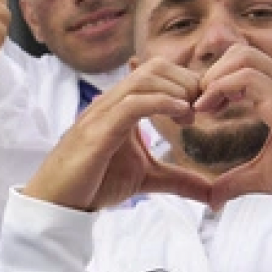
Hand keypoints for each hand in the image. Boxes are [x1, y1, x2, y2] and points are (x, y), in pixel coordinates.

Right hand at [23, 60, 211, 210]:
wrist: (57, 204)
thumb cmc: (93, 185)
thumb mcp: (147, 179)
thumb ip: (179, 180)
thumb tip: (214, 196)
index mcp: (121, 106)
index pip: (158, 73)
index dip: (187, 83)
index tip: (203, 109)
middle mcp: (111, 102)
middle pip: (155, 67)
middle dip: (187, 83)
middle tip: (200, 111)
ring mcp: (102, 114)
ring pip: (145, 79)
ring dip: (177, 92)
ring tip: (191, 116)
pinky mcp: (98, 132)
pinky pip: (132, 104)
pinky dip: (162, 103)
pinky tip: (181, 116)